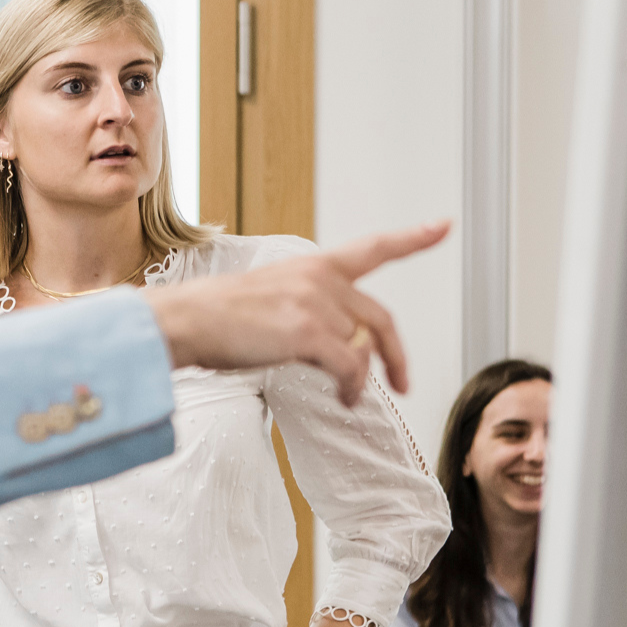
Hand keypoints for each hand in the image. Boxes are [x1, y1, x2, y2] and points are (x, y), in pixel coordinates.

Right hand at [146, 220, 449, 404]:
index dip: (412, 238)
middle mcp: (320, 279)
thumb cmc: (216, 318)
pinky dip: (352, 389)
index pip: (372, 249)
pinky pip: (351, 368)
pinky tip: (344, 399)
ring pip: (360, 349)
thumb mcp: (270, 300)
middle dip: (395, 354)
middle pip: (380, 318)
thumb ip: (311, 312)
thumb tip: (345, 350)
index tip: (442, 226)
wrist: (185, 321)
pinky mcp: (310, 332)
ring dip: (358, 378)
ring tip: (344, 396)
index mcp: (312, 266)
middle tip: (402, 380)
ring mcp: (316, 304)